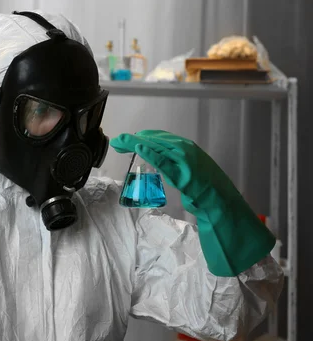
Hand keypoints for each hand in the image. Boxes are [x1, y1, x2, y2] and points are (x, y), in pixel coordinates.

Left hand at [110, 130, 274, 275]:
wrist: (222, 203)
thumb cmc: (206, 189)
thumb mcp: (187, 172)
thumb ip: (174, 165)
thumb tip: (159, 163)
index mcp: (187, 148)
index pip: (159, 138)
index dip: (141, 137)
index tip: (126, 140)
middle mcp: (186, 150)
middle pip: (155, 140)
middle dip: (133, 139)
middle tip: (117, 141)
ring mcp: (186, 162)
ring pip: (157, 148)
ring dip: (137, 143)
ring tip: (121, 142)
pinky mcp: (185, 176)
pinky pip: (165, 163)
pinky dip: (151, 154)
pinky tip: (139, 149)